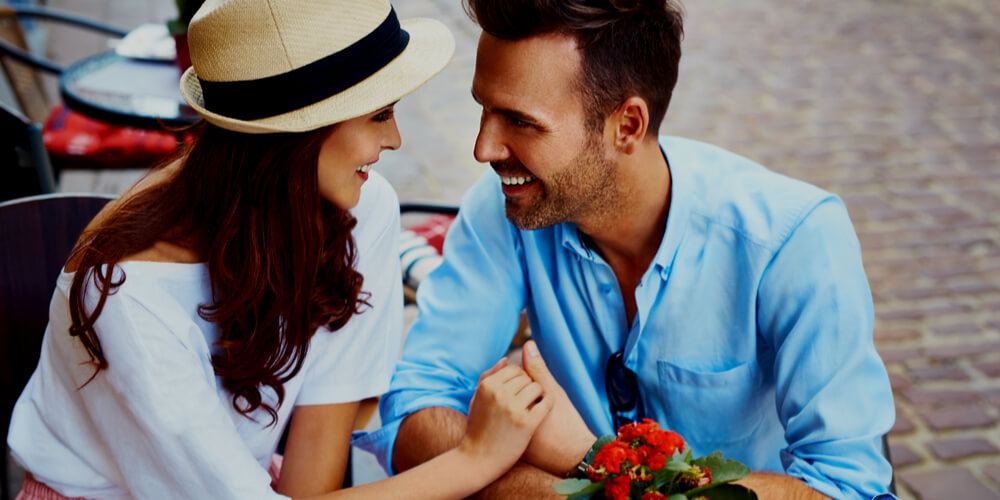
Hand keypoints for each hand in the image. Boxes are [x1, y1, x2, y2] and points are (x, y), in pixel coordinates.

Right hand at [458, 358, 553, 474]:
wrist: (478, 460)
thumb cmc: (478, 428)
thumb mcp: (477, 399)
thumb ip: (489, 376)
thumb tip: (506, 358)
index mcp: (487, 385)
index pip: (513, 368)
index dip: (518, 380)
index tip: (517, 393)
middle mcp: (499, 394)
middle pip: (526, 377)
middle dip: (528, 387)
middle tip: (525, 402)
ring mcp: (513, 408)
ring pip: (538, 387)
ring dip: (538, 396)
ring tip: (532, 407)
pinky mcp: (526, 423)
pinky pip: (546, 403)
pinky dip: (547, 405)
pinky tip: (542, 412)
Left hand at [520, 341, 596, 475]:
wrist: (572, 457)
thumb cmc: (566, 423)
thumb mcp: (554, 393)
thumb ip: (538, 370)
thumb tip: (527, 344)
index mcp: (516, 405)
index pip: (512, 382)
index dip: (531, 386)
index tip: (542, 398)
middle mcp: (508, 419)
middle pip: (506, 395)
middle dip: (520, 397)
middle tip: (538, 410)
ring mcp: (507, 434)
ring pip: (507, 409)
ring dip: (516, 408)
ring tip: (536, 421)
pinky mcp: (510, 446)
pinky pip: (507, 426)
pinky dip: (513, 423)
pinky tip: (528, 429)